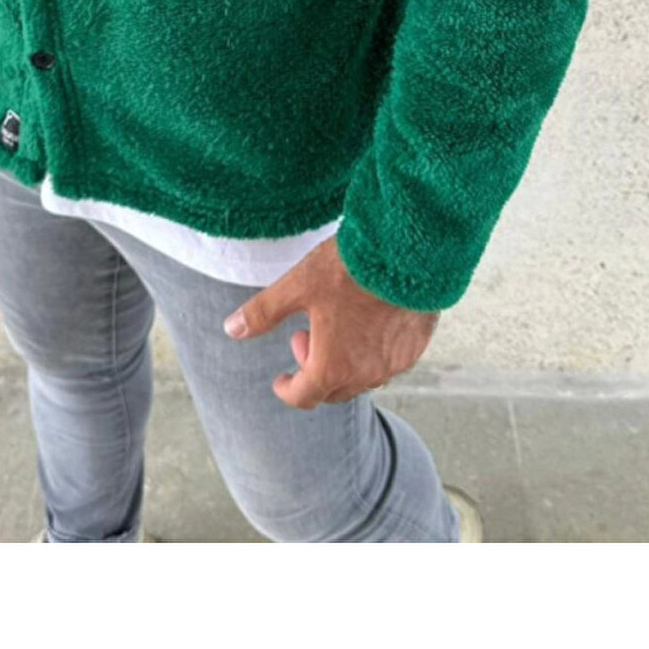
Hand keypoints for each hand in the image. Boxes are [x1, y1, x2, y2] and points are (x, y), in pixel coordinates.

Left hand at [223, 236, 437, 407]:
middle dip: (313, 371)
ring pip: (363, 377)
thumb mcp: (298, 285)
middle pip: (333, 390)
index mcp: (333, 366)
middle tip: (304, 334)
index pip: (304, 396)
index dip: (287, 389)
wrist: (408, 252)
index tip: (280, 380)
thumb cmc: (350, 268)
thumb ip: (264, 312)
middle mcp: (366, 374)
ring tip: (335, 325)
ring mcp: (395, 363)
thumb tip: (231, 329)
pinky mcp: (416, 347)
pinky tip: (368, 323)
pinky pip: (388, 362)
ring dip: (344, 363)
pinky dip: (372, 353)